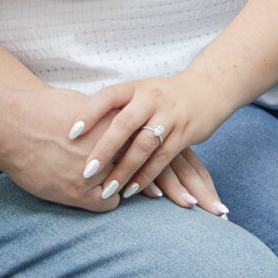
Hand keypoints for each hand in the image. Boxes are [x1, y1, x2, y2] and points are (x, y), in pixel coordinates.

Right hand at [0, 83, 145, 209]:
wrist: (10, 125)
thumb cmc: (41, 109)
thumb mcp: (82, 104)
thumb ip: (105, 116)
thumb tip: (117, 122)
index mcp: (113, 123)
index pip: (149, 139)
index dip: (151, 147)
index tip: (153, 152)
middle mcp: (109, 148)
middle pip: (143, 163)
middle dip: (146, 168)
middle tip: (150, 174)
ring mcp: (95, 172)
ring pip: (127, 185)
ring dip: (127, 185)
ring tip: (131, 187)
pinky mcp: (77, 192)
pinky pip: (107, 203)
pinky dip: (107, 200)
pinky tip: (103, 195)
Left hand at [76, 74, 232, 211]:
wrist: (207, 89)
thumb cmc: (162, 95)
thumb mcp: (139, 93)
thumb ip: (116, 108)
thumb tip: (77, 125)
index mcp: (135, 88)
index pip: (108, 97)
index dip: (89, 113)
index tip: (71, 133)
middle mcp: (151, 99)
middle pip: (124, 125)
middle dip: (105, 150)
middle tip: (86, 172)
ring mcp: (169, 116)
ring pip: (144, 145)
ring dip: (125, 170)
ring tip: (108, 190)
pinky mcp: (184, 134)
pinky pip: (163, 158)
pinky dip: (146, 176)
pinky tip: (131, 189)